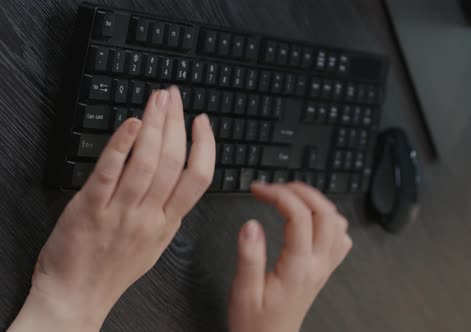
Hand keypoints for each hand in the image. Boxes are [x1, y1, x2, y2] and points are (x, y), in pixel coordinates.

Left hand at [9, 87, 214, 331]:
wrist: (75, 297)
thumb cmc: (111, 272)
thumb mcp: (154, 247)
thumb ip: (167, 214)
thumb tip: (175, 183)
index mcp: (167, 223)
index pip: (198, 179)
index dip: (205, 146)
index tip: (202, 123)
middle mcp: (149, 216)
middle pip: (174, 162)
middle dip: (177, 123)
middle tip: (174, 97)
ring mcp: (120, 212)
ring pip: (147, 162)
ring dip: (155, 125)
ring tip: (157, 101)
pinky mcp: (89, 208)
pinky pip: (109, 172)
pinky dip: (121, 145)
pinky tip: (130, 124)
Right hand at [228, 182, 352, 331]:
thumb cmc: (255, 322)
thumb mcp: (244, 291)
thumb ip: (249, 257)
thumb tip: (251, 224)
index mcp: (297, 268)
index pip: (298, 218)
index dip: (278, 195)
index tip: (258, 190)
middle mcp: (317, 265)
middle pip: (325, 213)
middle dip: (302, 191)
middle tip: (277, 186)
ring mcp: (325, 267)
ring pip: (338, 222)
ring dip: (317, 202)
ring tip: (292, 196)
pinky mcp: (325, 269)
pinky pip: (340, 238)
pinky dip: (329, 220)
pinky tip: (310, 219)